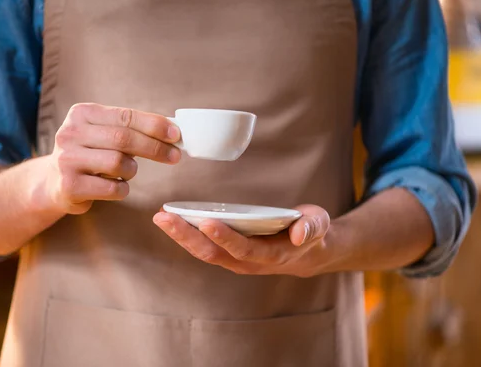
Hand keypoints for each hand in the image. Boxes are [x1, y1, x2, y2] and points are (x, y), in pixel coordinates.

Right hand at [44, 104, 180, 213]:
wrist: (54, 182)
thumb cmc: (89, 154)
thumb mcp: (103, 133)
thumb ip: (130, 129)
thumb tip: (172, 131)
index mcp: (82, 113)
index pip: (125, 116)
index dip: (154, 125)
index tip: (176, 134)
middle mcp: (70, 133)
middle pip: (123, 139)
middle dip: (154, 148)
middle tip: (174, 156)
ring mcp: (67, 160)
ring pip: (118, 163)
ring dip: (132, 170)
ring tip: (126, 171)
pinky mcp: (69, 186)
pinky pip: (112, 188)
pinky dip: (123, 189)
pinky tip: (116, 186)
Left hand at [153, 205, 331, 276]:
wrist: (308, 251)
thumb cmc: (312, 232)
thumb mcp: (319, 225)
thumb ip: (312, 227)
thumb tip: (300, 233)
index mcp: (272, 255)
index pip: (244, 249)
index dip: (225, 238)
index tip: (206, 222)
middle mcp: (249, 262)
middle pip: (214, 253)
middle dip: (188, 236)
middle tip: (165, 218)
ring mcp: (236, 260)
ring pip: (204, 252)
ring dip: (181, 236)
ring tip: (161, 218)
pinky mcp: (229, 254)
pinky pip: (203, 247)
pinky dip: (186, 235)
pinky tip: (171, 221)